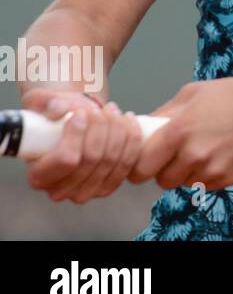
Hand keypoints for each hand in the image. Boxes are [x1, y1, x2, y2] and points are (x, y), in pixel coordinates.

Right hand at [21, 89, 145, 202]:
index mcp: (38, 176)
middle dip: (102, 127)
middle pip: (93, 159)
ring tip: (112, 110)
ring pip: (113, 160)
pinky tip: (128, 119)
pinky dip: (132, 139)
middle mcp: (60, 191)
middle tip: (102, 107)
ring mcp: (86, 192)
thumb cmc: (53, 114)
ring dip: (118, 130)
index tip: (81, 113)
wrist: (71, 122)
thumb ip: (48, 104)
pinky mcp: (108, 186)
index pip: (67, 159)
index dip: (78, 133)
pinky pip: (128, 163)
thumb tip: (60, 110)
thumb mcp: (42, 102)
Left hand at [129, 75, 232, 192]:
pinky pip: (205, 185)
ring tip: (205, 149)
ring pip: (184, 184)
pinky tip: (222, 153)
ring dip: (188, 172)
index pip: (141, 167)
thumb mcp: (195, 93)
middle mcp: (193, 155)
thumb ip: (165, 113)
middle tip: (178, 153)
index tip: (145, 160)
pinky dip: (208, 174)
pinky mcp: (228, 180)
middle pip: (161, 180)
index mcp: (179, 131)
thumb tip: (142, 127)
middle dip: (165, 169)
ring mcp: (212, 170)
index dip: (139, 165)